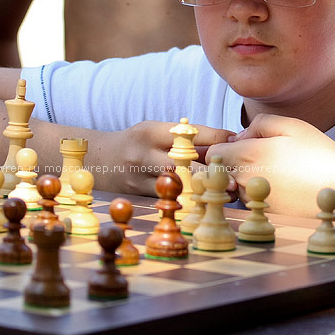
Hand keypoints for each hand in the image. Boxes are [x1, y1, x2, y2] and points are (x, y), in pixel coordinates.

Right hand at [94, 121, 234, 195]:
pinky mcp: (137, 196)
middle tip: (232, 179)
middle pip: (182, 162)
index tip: (236, 142)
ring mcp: (138, 177)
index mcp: (151, 131)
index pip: (188, 132)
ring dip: (201, 190)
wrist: (98, 160)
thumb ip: (185, 138)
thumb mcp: (156, 132)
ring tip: (224, 194)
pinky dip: (186, 200)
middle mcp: (143, 153)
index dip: (215, 138)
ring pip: (175, 185)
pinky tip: (203, 203)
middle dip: (209, 171)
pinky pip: (167, 199)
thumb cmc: (138, 144)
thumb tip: (229, 141)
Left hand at [206, 114, 334, 216]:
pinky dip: (261, 194)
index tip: (240, 144)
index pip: (213, 153)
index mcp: (248, 154)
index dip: (224, 147)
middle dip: (233, 163)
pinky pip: (252, 201)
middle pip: (221, 172)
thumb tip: (241, 135)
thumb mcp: (292, 126)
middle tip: (261, 158)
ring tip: (278, 173)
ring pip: (236, 187)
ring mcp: (254, 200)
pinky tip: (283, 187)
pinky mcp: (265, 214)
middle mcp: (245, 179)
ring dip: (247, 179)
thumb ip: (260, 123)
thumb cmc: (318, 155)